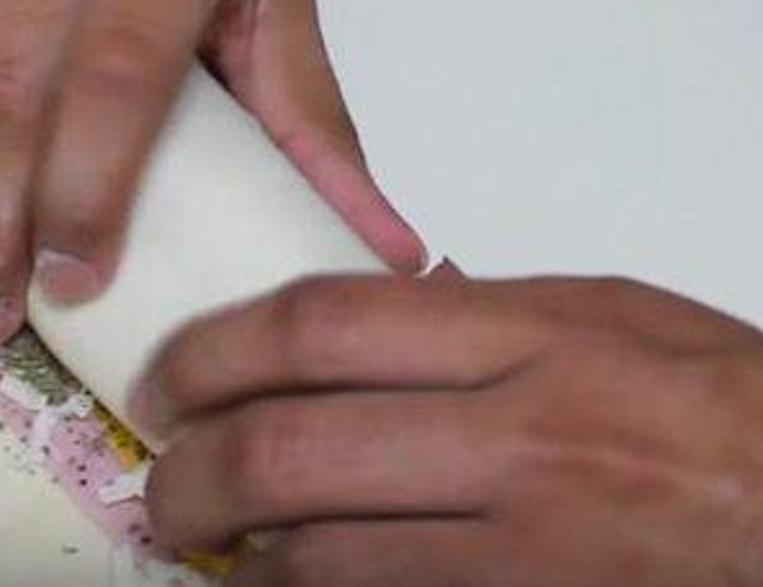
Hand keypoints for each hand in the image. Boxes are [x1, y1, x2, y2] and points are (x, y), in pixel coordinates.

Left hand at [139, 273, 762, 585]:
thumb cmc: (721, 400)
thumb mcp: (606, 311)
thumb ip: (478, 307)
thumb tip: (363, 307)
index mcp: (525, 336)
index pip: (318, 327)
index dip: (212, 349)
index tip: (165, 377)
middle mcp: (514, 440)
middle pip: (291, 451)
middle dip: (191, 473)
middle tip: (161, 482)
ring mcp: (523, 549)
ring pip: (322, 560)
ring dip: (239, 557)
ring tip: (206, 542)